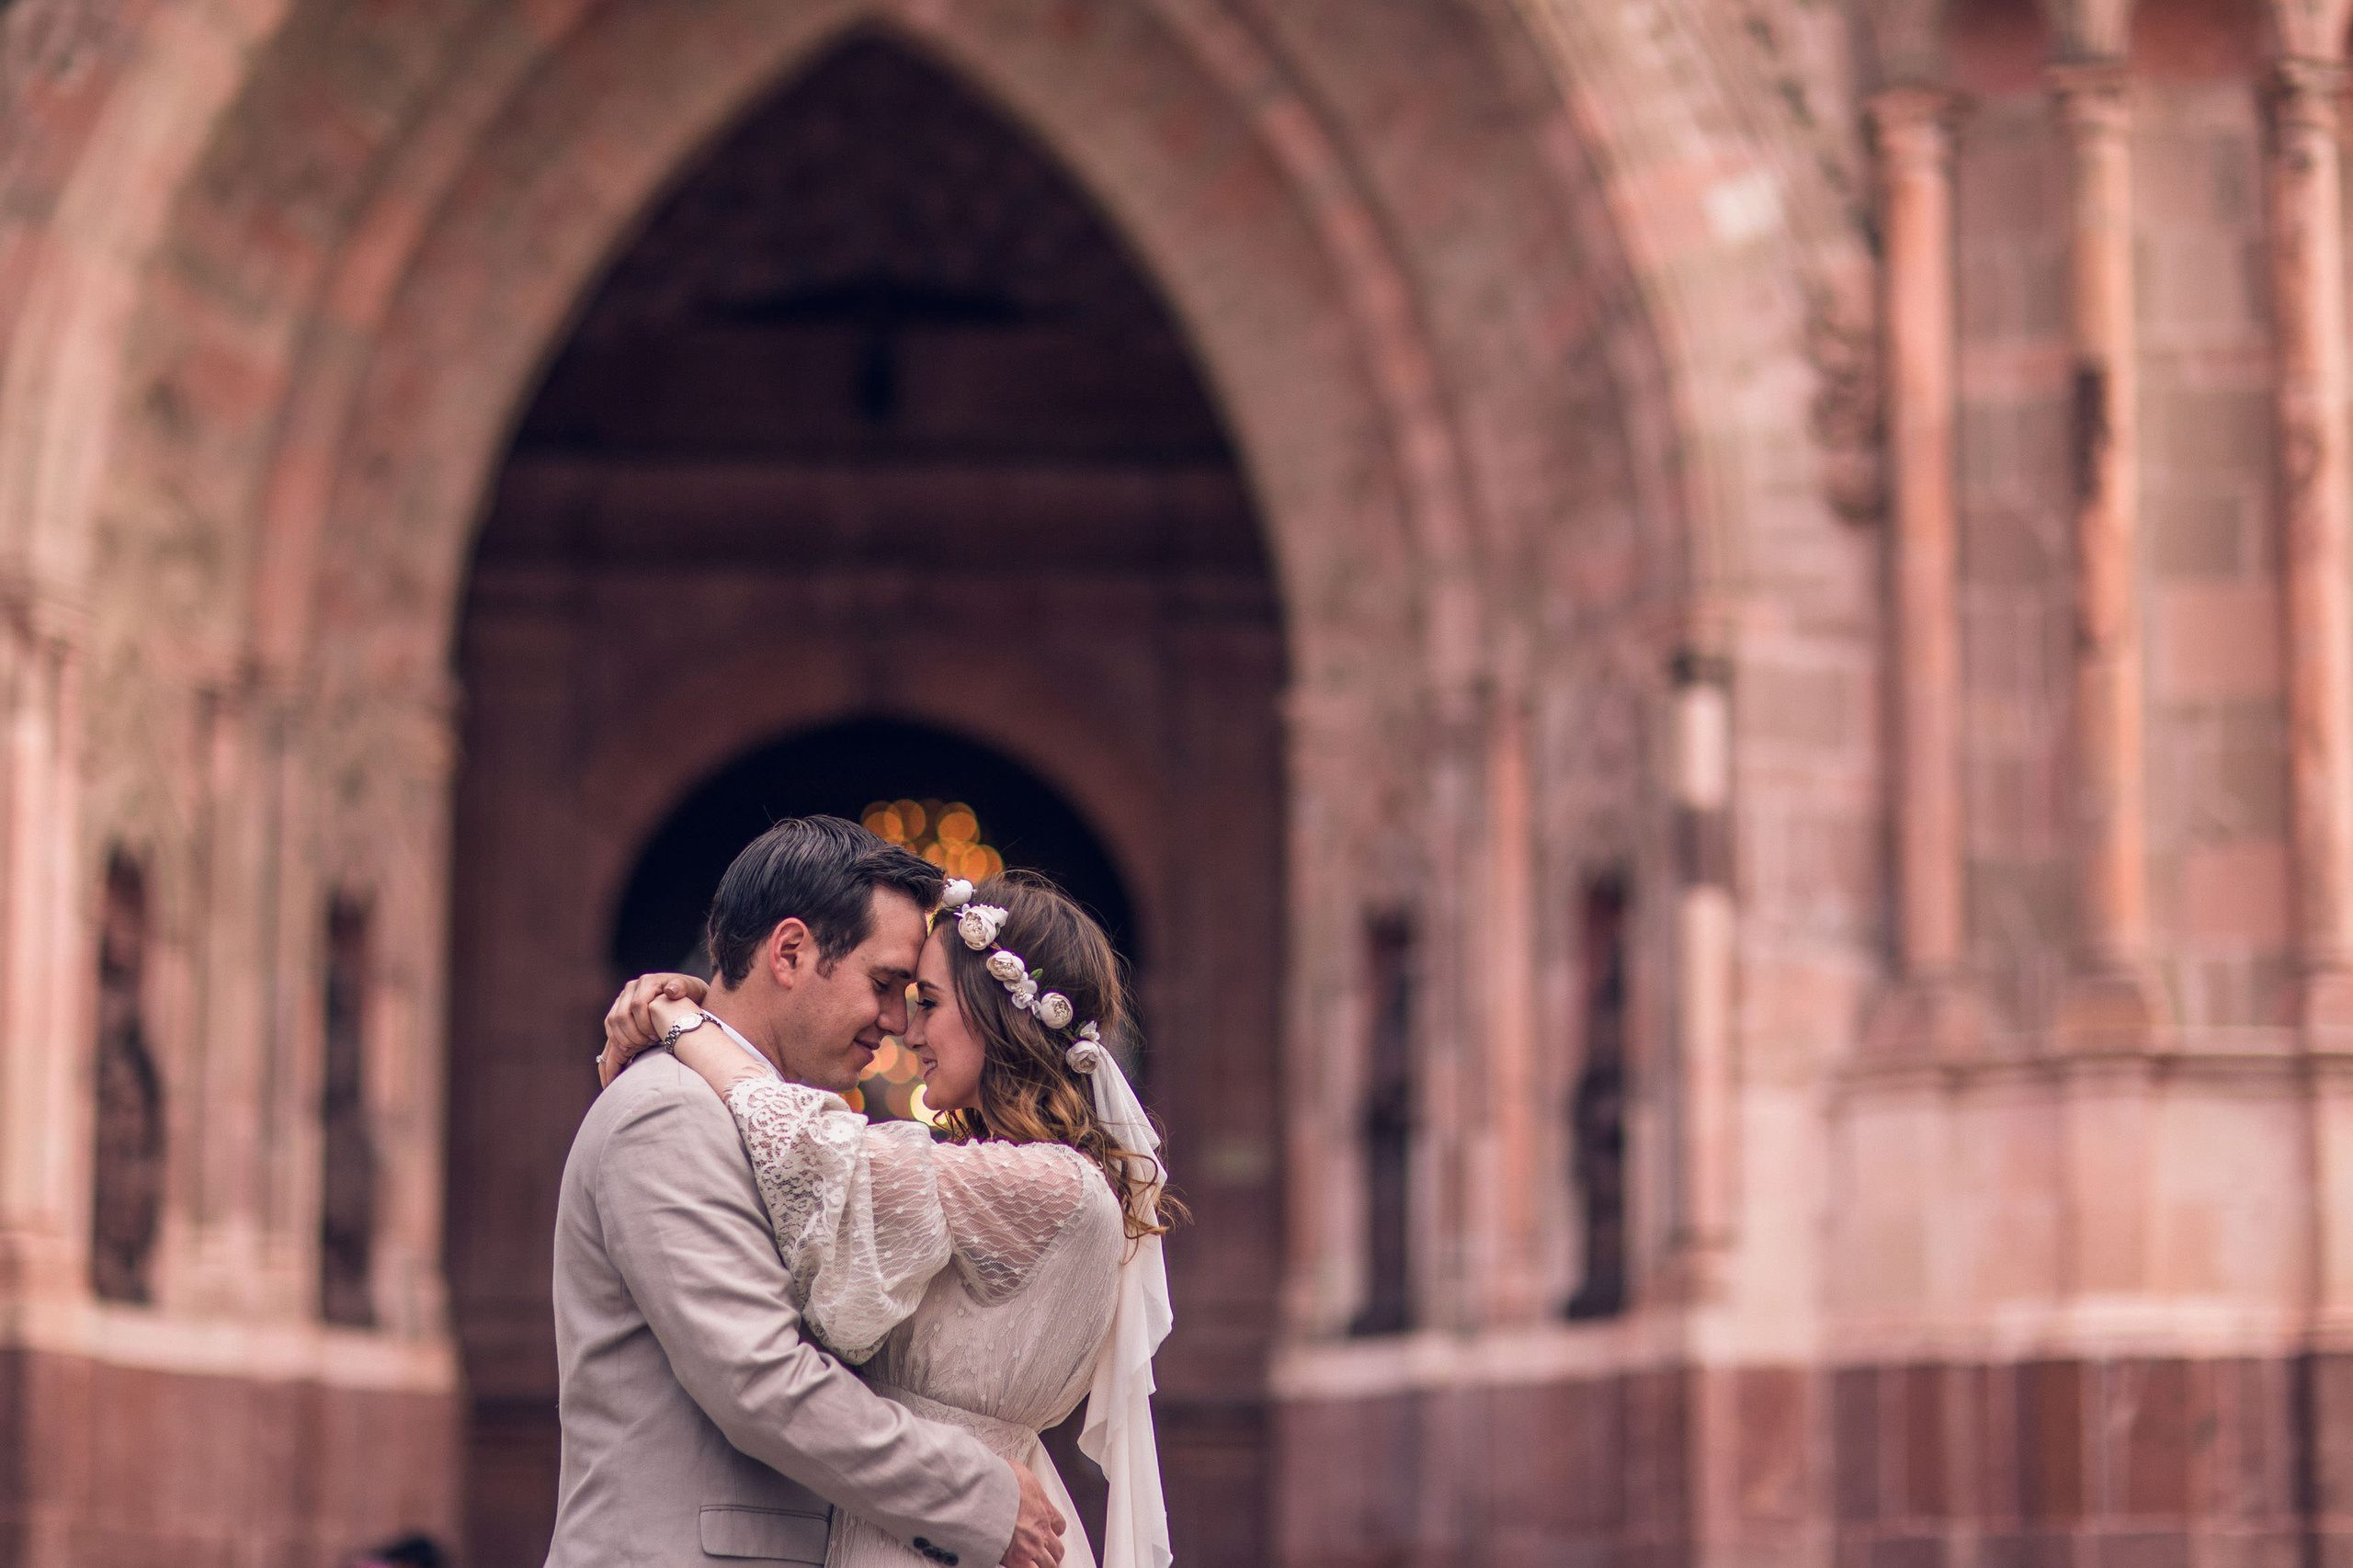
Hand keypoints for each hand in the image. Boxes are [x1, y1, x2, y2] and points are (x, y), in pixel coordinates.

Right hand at [597, 972, 709, 1087]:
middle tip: (649, 1046)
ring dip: (623, 1042)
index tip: (657, 1038)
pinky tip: (614, 1073)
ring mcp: (622, 1004)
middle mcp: (631, 990)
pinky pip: (609, 1035)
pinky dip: (612, 1053)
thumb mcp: (693, 989)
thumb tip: (671, 990)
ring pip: (612, 1026)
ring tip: (640, 1051)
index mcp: (647, 982)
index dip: (645, 1023)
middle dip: (633, 1035)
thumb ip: (683, 986)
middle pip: (620, 1016)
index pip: (637, 1004)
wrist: (691, 1001)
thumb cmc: (693, 996)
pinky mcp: (620, 1020)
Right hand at [998, 1461, 1065, 1567]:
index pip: (1059, 1525)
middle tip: (1047, 1554)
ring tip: (1039, 1564)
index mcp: (1044, 1509)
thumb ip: (1022, 1483)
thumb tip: (1014, 1475)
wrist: (989, 1494)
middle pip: (1057, 1549)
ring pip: (1049, 1565)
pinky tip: (1023, 1566)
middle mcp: (1042, 1530)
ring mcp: (1032, 1546)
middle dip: (1053, 1552)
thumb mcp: (1019, 1473)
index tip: (1050, 1532)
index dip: (1055, 1530)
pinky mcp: (1018, 1559)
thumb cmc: (1002, 1482)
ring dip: (1045, 1565)